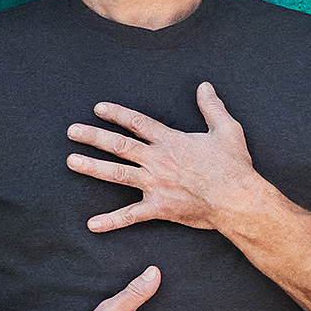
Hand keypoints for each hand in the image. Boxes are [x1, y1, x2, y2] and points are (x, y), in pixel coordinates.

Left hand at [66, 81, 264, 232]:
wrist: (239, 199)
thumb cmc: (235, 166)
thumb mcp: (227, 130)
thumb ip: (212, 107)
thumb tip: (205, 86)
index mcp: (170, 141)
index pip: (136, 123)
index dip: (116, 114)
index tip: (97, 108)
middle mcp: (157, 160)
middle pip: (119, 145)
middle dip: (93, 136)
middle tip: (71, 131)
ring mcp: (155, 184)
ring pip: (117, 173)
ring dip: (92, 167)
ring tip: (71, 161)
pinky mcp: (159, 207)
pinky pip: (131, 215)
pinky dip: (111, 221)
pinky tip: (92, 224)